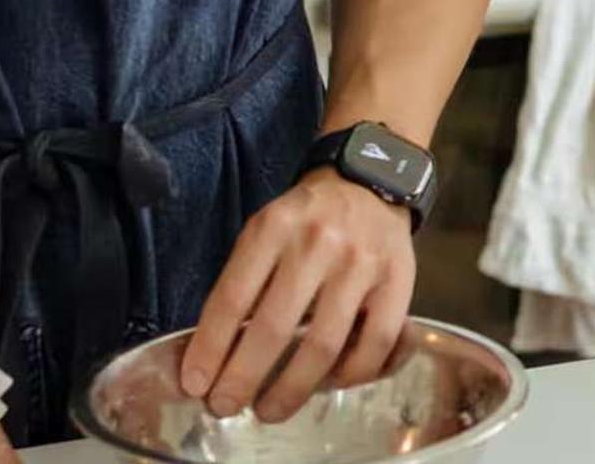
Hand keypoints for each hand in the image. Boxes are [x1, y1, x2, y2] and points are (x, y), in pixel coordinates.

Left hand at [179, 166, 415, 421]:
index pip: (233, 298)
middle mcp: (317, 243)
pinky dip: (351, 374)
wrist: (371, 183)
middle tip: (225, 407)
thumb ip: (244, 279)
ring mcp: (361, 264)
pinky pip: (375, 344)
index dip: (211, 347)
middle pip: (274, 327)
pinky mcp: (399, 281)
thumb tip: (216, 350)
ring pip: (324, 344)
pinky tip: (328, 385)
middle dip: (243, 377)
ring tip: (270, 409)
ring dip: (291, 388)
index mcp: (274, 227)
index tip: (195, 382)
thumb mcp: (265, 230)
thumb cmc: (308, 218)